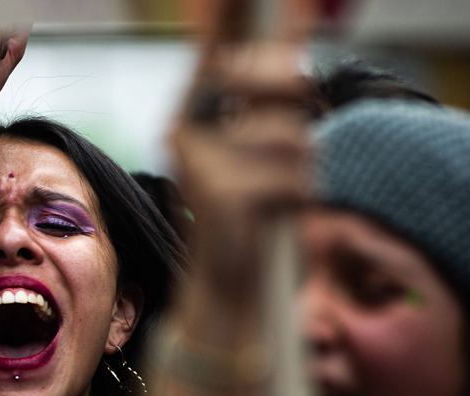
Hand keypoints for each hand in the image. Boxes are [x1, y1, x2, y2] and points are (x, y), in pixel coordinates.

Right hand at [171, 0, 315, 305]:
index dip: (226, 16)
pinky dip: (299, 198)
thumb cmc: (248, 210)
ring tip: (275, 193)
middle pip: (268, 80)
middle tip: (295, 112)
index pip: (215, 52)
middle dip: (293, 93)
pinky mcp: (221, 195)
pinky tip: (272, 216)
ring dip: (302, 168)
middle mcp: (184, 130)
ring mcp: (198, 163)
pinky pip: (294, 177)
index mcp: (191, 113)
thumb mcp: (258, 147)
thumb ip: (269, 99)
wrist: (226, 280)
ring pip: (291, 135)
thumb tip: (289, 44)